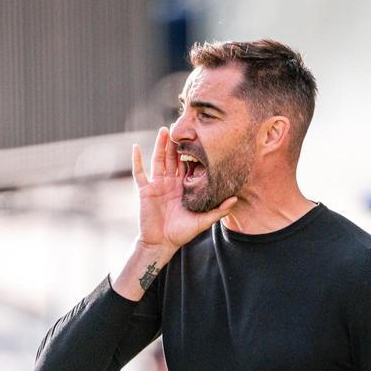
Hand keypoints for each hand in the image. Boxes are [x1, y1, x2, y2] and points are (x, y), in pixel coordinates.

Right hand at [133, 127, 236, 252]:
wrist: (161, 244)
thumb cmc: (181, 233)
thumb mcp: (203, 222)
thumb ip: (218, 210)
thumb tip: (235, 199)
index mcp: (184, 187)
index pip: (188, 165)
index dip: (192, 152)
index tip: (198, 136)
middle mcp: (171, 182)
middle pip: (173, 158)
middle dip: (176, 143)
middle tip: (181, 126)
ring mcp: (157, 184)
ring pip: (158, 160)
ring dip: (160, 145)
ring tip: (164, 130)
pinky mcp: (145, 190)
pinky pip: (139, 172)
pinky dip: (136, 160)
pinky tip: (135, 146)